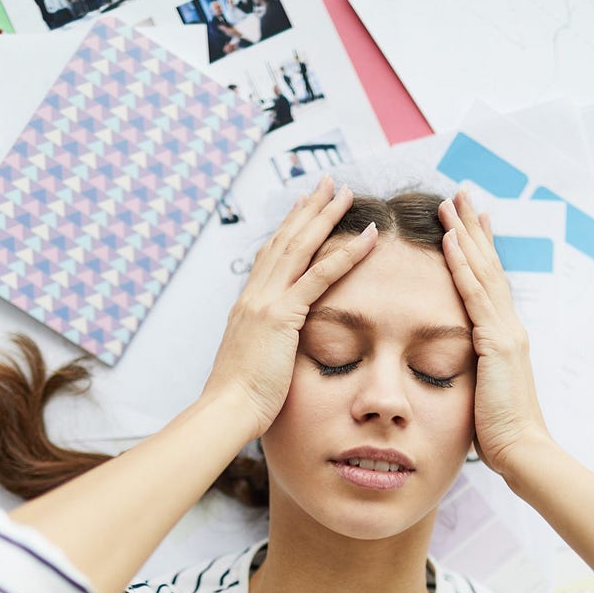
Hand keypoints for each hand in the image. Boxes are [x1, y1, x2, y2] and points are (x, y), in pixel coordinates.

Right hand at [204, 177, 377, 438]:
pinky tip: (367, 235)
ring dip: (326, 216)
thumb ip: (267, 346)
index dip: (288, 227)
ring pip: (300, 247)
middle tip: (328, 183)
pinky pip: (320, 276)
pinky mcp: (282, 316)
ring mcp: (266, 302)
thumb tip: (275, 348)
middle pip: (284, 240)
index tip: (303, 205)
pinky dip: (346, 252)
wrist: (226, 410)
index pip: (270, 256)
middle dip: (308, 208)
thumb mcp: (254, 363)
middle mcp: (254, 295)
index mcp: (247, 306)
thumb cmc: (240, 400)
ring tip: (346, 193)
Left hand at [439, 191, 550, 477]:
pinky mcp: (497, 342)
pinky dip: (462, 264)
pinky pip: (475, 295)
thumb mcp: (483, 392)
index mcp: (503, 337)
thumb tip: (460, 367)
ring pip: (482, 271)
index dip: (479, 250)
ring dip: (465, 233)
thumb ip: (474, 371)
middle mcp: (508, 326)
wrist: (521, 451)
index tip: (469, 221)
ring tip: (450, 202)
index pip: (489, 283)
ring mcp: (505, 331)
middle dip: (473, 227)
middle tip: (460, 193)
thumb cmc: (499, 433)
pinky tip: (450, 239)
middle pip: (488, 266)